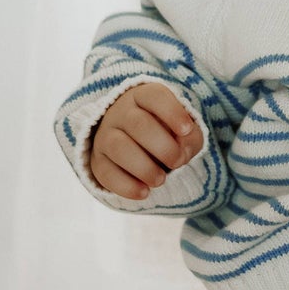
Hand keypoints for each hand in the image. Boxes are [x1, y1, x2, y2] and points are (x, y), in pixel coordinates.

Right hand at [89, 83, 205, 200]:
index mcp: (143, 98)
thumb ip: (190, 137)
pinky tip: (144, 192)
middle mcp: (120, 113)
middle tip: (177, 161)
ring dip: (144, 168)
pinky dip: (127, 186)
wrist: (135, 144)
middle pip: (138, 123)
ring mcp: (105, 136)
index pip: (155, 97)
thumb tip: (183, 151)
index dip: (172, 112)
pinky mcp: (98, 161)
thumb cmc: (165, 132)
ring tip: (161, 180)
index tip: (187, 129)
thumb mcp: (183, 130)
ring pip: (118, 147)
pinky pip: (106, 173)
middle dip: (163, 147)